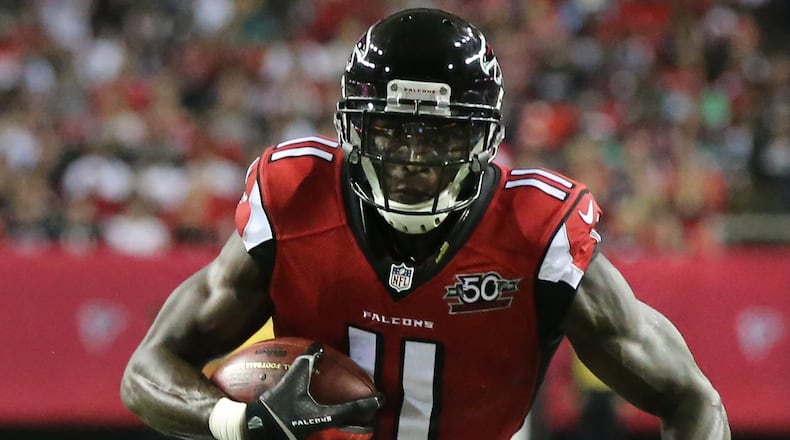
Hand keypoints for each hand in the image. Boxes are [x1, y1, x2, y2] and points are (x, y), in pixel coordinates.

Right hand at [244, 342, 383, 439]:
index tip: (382, 398)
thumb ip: (305, 363)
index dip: (369, 403)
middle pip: (351, 420)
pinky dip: (333, 413)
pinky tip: (328, 406)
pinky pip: (327, 421)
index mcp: (326, 415)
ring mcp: (316, 429)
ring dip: (348, 414)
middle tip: (372, 403)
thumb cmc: (279, 407)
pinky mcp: (307, 429)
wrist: (259, 427)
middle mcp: (325, 424)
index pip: (354, 409)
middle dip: (362, 412)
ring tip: (354, 403)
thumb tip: (318, 346)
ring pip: (339, 422)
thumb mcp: (292, 382)